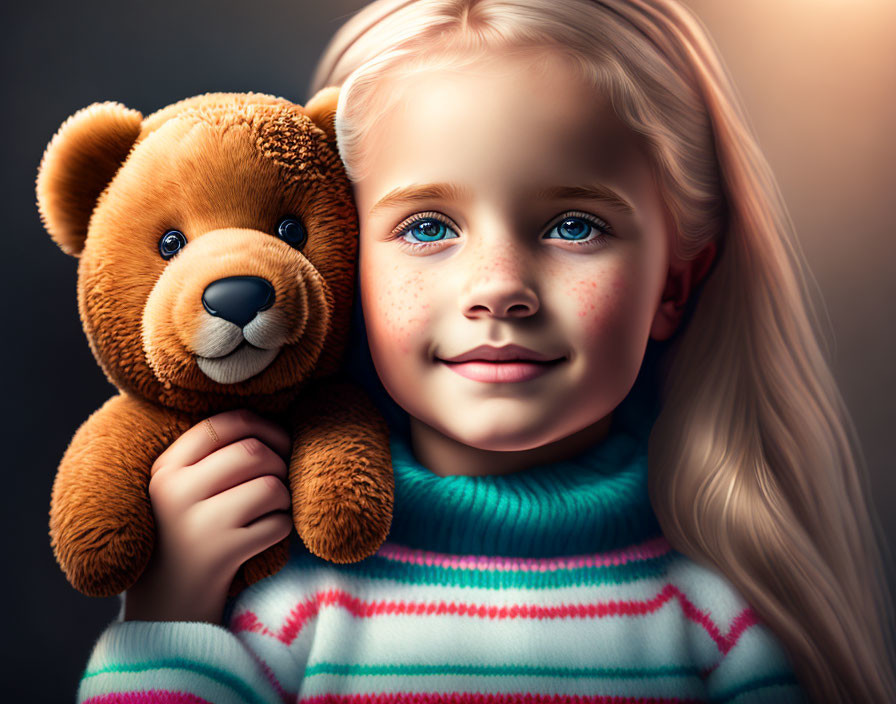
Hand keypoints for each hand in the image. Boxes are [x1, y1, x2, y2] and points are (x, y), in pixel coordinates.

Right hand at [123, 409, 291, 623]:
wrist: (166, 608)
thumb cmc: (186, 536)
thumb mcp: (182, 490)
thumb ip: (213, 456)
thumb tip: (273, 424)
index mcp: (165, 468)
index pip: (224, 423)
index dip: (263, 426)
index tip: (277, 442)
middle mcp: (175, 490)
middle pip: (254, 452)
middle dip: (279, 465)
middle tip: (277, 483)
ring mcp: (197, 523)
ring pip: (271, 486)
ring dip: (283, 499)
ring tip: (269, 512)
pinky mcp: (221, 554)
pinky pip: (278, 524)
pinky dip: (282, 529)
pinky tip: (263, 537)